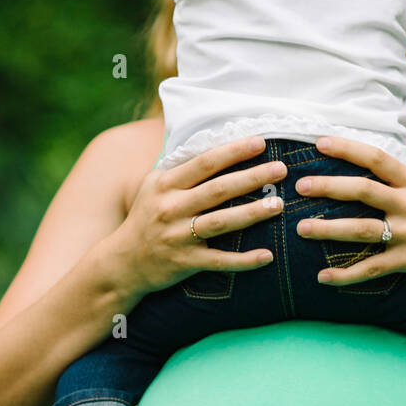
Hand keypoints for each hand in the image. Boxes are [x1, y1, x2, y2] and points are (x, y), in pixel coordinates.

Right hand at [105, 137, 288, 297]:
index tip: (260, 142)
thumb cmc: (146, 218)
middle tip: (281, 169)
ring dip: (253, 213)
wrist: (123, 262)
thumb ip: (180, 167)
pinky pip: (220, 261)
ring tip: (279, 204)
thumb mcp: (154, 186)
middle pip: (218, 189)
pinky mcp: (185, 263)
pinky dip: (244, 260)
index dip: (234, 151)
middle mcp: (171, 208)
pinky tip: (267, 256)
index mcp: (165, 184)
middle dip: (252, 177)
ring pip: (221, 222)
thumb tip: (212, 142)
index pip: (205, 162)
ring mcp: (178, 237)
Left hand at [295, 133, 405, 293]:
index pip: (378, 158)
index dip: (348, 148)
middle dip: (329, 187)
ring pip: (363, 230)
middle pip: (364, 191)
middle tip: (300, 186)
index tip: (319, 141)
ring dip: (329, 230)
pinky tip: (323, 277)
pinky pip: (372, 269)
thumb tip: (402, 144)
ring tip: (301, 229)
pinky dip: (347, 275)